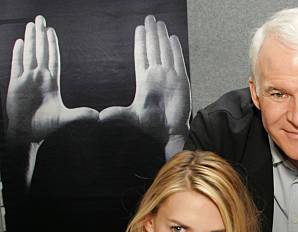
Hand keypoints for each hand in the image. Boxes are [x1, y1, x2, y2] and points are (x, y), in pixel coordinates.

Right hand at [7, 15, 97, 141]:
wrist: (28, 133)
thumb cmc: (46, 126)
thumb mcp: (66, 119)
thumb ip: (81, 115)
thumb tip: (98, 116)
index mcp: (52, 83)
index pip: (53, 59)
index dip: (52, 45)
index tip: (52, 31)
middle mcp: (39, 78)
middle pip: (41, 51)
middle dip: (41, 35)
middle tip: (41, 19)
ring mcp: (27, 80)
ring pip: (29, 54)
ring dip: (30, 39)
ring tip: (31, 25)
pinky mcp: (15, 84)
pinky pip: (17, 65)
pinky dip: (18, 53)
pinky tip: (19, 42)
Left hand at [100, 15, 190, 154]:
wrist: (169, 134)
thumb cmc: (151, 127)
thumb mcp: (131, 118)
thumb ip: (117, 114)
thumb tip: (101, 116)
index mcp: (144, 82)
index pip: (142, 56)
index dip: (141, 42)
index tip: (139, 28)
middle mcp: (157, 76)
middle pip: (154, 49)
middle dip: (151, 34)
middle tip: (149, 18)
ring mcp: (170, 78)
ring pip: (165, 52)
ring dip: (162, 37)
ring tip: (160, 23)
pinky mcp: (182, 82)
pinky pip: (179, 61)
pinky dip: (176, 50)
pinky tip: (173, 38)